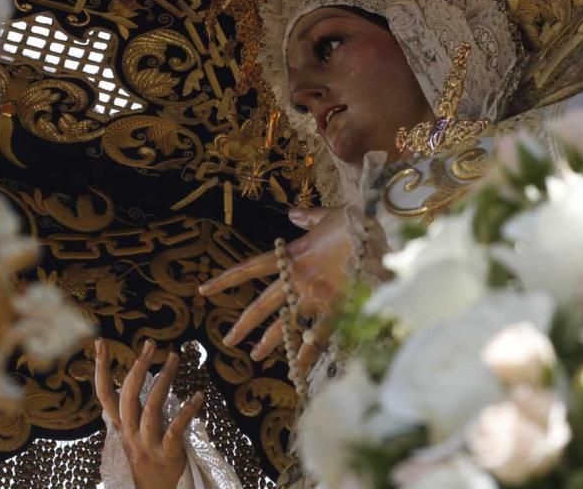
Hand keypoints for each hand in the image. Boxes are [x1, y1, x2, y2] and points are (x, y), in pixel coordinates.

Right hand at [95, 338, 203, 488]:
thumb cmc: (146, 460)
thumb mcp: (132, 435)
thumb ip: (133, 411)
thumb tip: (138, 377)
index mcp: (121, 427)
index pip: (105, 394)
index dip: (101, 368)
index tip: (100, 342)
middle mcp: (130, 433)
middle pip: (128, 396)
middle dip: (138, 367)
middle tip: (150, 343)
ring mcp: (147, 444)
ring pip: (151, 408)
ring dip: (164, 380)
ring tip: (174, 358)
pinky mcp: (168, 454)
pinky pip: (175, 429)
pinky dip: (187, 411)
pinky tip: (198, 395)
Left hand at [198, 206, 353, 370]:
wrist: (378, 231)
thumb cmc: (355, 221)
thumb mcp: (327, 215)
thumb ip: (308, 218)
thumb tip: (293, 214)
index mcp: (293, 255)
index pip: (252, 267)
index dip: (228, 278)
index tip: (204, 290)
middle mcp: (298, 278)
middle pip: (263, 304)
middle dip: (245, 323)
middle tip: (227, 340)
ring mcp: (316, 295)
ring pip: (286, 323)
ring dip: (270, 341)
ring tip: (255, 356)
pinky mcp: (337, 307)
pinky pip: (319, 334)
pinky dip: (308, 350)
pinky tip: (298, 368)